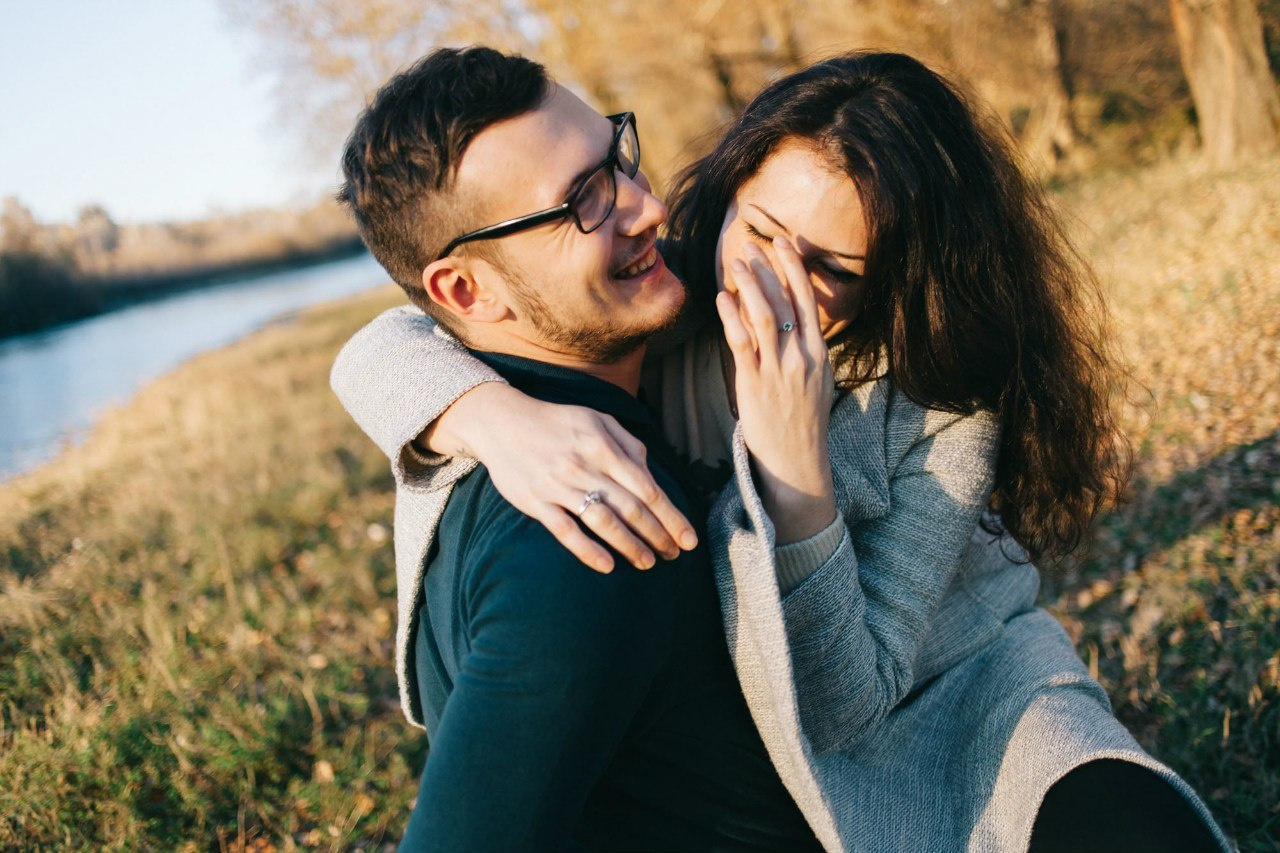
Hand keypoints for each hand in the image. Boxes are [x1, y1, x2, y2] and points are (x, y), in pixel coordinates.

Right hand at [427, 383, 697, 572]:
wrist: (502, 422)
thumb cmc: (558, 422)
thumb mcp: (598, 419)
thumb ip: (629, 445)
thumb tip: (651, 473)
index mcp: (604, 446)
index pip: (647, 488)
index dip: (671, 517)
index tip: (687, 538)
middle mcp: (584, 466)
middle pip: (630, 508)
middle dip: (658, 535)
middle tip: (674, 555)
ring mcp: (559, 486)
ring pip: (603, 522)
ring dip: (629, 546)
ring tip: (647, 563)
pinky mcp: (536, 502)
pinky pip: (565, 531)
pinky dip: (587, 550)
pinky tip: (607, 566)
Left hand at [716, 236, 837, 542]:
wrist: (797, 463)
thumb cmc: (802, 424)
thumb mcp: (815, 383)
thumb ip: (803, 352)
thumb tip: (788, 323)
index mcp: (819, 354)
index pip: (807, 300)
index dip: (795, 268)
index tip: (783, 242)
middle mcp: (802, 357)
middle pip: (785, 301)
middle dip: (768, 268)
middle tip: (750, 243)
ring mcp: (779, 370)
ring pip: (764, 316)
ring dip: (749, 285)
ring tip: (735, 262)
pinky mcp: (755, 384)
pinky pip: (742, 343)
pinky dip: (731, 317)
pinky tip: (722, 298)